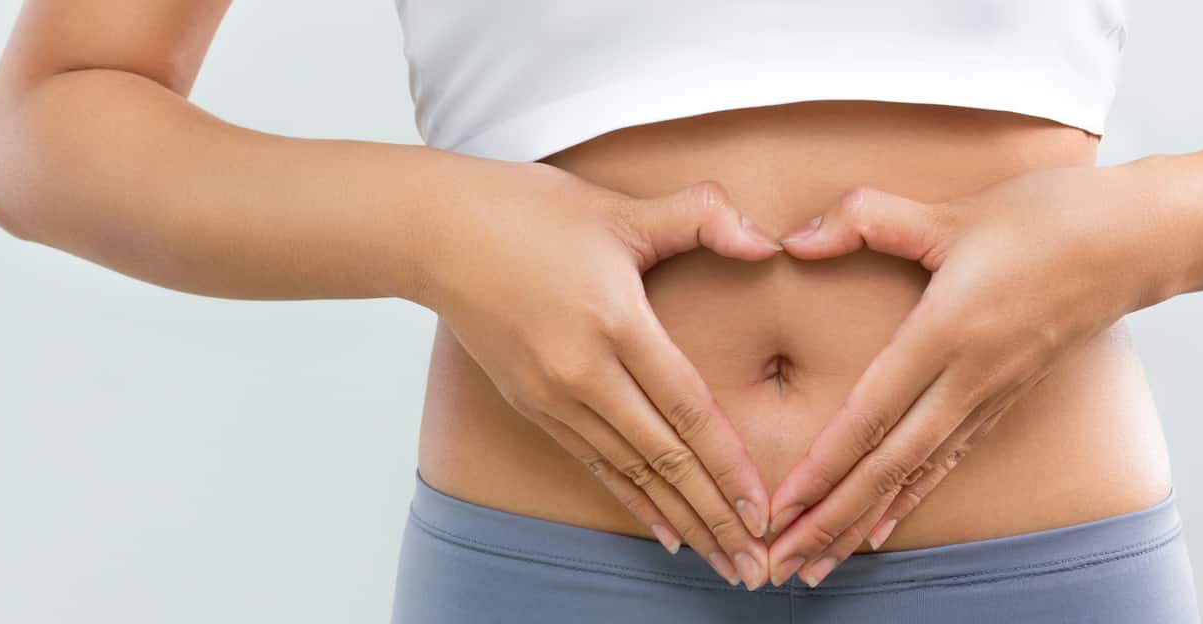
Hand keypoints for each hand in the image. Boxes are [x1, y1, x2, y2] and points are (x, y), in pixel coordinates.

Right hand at [418, 161, 782, 589]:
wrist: (435, 233)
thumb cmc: (530, 211)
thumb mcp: (620, 209)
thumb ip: (702, 216)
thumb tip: (768, 239)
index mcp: (615, 322)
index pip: (686, 408)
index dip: (728, 464)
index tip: (764, 510)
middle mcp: (583, 373)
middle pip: (664, 458)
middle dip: (715, 515)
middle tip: (756, 566)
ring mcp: (553, 396)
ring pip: (631, 473)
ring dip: (681, 520)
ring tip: (722, 562)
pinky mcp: (532, 405)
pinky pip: (594, 464)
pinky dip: (634, 501)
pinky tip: (666, 532)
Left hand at [764, 165, 1171, 586]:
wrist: (1143, 239)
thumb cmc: (1053, 217)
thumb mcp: (953, 211)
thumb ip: (867, 218)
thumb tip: (794, 238)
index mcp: (948, 333)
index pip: (873, 415)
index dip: (824, 466)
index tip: (783, 507)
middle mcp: (970, 379)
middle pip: (889, 465)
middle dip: (831, 519)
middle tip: (783, 564)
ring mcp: (992, 394)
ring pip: (916, 474)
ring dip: (863, 521)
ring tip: (819, 563)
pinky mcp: (1007, 397)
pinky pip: (949, 460)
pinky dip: (911, 497)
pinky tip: (882, 526)